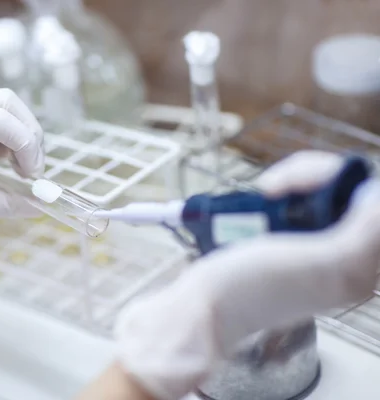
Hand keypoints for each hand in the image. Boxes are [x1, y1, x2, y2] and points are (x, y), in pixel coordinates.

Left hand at [0, 89, 43, 268]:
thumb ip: (2, 204)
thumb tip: (40, 205)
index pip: (1, 119)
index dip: (27, 146)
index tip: (32, 177)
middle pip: (5, 100)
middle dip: (28, 132)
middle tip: (31, 169)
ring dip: (16, 130)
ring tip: (15, 165)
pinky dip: (0, 130)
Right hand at [114, 150, 379, 399]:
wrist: (201, 305)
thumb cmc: (248, 289)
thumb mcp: (316, 262)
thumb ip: (362, 234)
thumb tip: (379, 200)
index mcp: (359, 264)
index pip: (370, 200)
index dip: (338, 179)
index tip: (302, 183)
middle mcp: (341, 256)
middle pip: (345, 191)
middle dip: (310, 176)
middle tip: (273, 187)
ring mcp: (312, 248)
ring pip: (321, 191)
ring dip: (293, 180)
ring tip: (262, 193)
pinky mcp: (287, 240)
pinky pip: (297, 201)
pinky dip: (281, 191)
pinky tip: (260, 198)